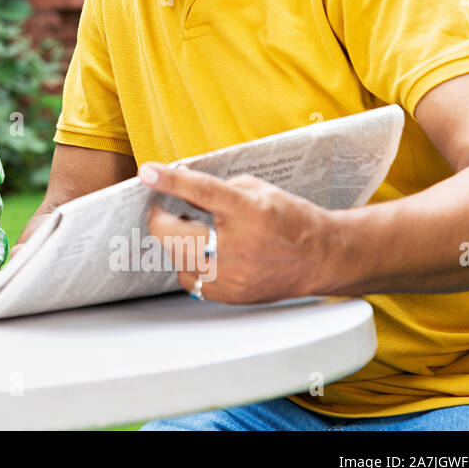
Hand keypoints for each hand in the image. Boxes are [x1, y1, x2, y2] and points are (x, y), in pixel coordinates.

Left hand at [140, 162, 341, 303]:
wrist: (321, 258)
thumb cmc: (291, 220)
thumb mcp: (258, 190)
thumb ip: (218, 189)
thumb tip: (181, 187)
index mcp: (250, 212)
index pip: (203, 193)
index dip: (171, 181)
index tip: (147, 173)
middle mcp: (240, 247)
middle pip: (176, 235)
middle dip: (159, 219)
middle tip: (160, 209)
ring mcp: (234, 275)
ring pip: (178, 258)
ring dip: (175, 242)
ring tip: (189, 231)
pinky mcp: (231, 294)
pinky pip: (191, 279)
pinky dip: (189, 263)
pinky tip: (202, 253)